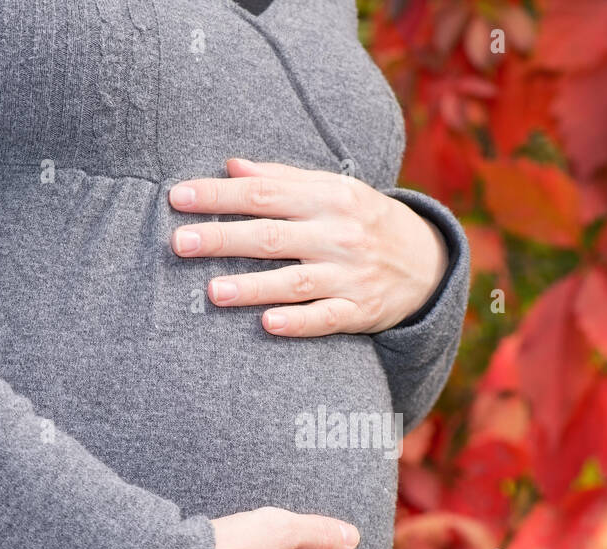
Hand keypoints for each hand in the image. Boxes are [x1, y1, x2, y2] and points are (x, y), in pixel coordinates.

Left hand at [168, 158, 447, 335]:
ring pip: (295, 281)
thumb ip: (283, 178)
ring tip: (212, 291)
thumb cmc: (365, 221)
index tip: (178, 197)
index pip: (264, 193)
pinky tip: (269, 324)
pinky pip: (326, 318)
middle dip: (224, 238)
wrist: (428, 262)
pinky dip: (299, 322)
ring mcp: (350, 276)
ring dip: (253, 286)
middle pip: (273, 236)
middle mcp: (338, 235)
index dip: (219, 196)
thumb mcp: (333, 190)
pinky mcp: (360, 312)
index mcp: (329, 198)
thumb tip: (230, 166)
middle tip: (180, 243)